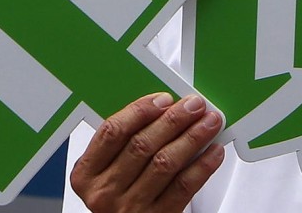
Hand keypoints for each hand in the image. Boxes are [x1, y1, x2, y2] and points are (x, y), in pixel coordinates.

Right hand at [70, 92, 224, 212]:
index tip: (164, 99)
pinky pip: (183, 187)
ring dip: (192, 138)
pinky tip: (213, 152)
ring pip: (165, 163)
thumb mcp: (109, 170)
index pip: (112, 132)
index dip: (140, 111)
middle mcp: (106, 191)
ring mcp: (130, 207)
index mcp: (88, 173)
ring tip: (209, 123)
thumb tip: (166, 110)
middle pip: (142, 145)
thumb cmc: (120, 196)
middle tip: (194, 106)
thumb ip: (126, 143)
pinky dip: (202, 166)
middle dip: (173, 120)